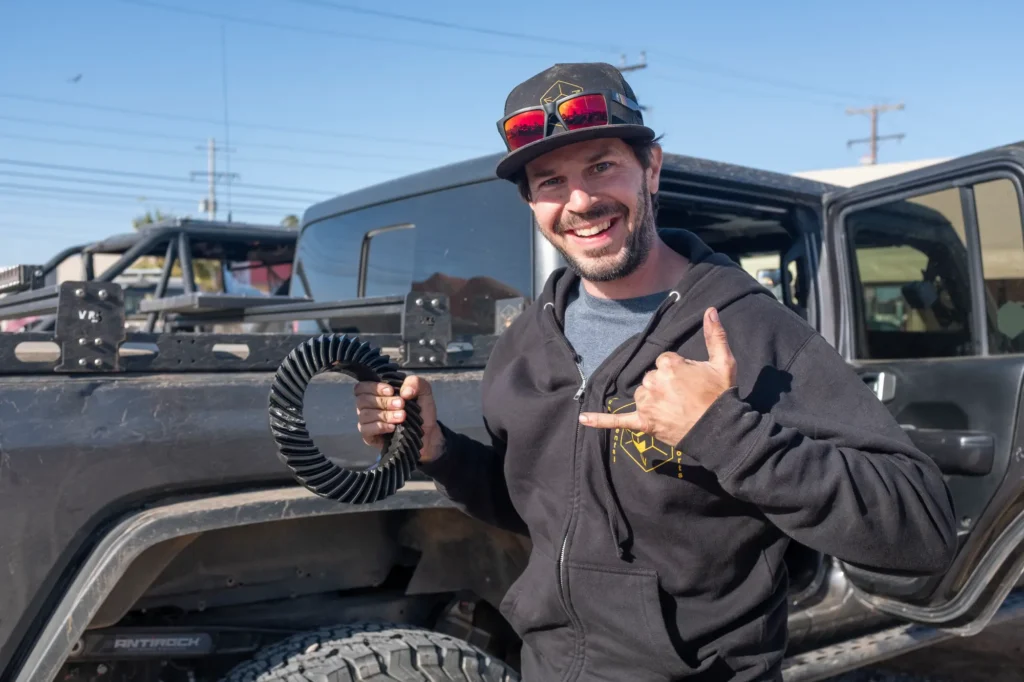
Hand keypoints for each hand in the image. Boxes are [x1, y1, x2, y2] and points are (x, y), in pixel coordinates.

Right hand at [353, 375, 443, 461]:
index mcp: (376, 393)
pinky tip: (393, 427)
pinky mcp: (369, 436)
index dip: (374, 387)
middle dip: (383, 401)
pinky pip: (366, 429)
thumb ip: (415, 382)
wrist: (427, 434)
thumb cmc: (421, 410)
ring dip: (385, 414)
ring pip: (365, 414)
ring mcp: (367, 422)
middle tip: (401, 404)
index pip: (362, 387)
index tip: (391, 391)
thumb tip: (404, 392)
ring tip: (402, 417)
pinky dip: (380, 426)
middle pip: (362, 400)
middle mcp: (368, 406)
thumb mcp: (423, 391)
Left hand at [579, 307, 736, 447]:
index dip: (679, 371)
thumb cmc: (720, 396)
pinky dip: (601, 421)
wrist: (719, 430)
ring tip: (675, 409)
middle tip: (686, 397)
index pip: (664, 361)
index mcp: (669, 364)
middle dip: (666, 385)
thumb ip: (715, 335)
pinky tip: (583, 419)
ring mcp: (647, 403)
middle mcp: (654, 381)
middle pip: (651, 377)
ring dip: (653, 399)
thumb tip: (710, 310)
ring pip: (641, 394)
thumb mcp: (723, 362)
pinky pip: (618, 421)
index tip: (692, 381)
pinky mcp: (644, 423)